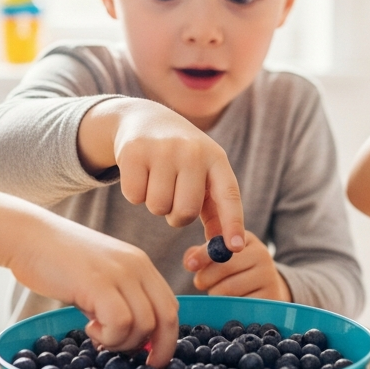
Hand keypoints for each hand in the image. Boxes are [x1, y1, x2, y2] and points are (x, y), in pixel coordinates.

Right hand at [8, 217, 178, 367]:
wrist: (27, 237)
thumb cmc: (57, 262)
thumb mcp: (99, 278)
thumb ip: (118, 301)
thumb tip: (132, 339)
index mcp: (140, 265)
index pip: (169, 307)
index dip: (166, 338)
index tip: (150, 356)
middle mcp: (137, 267)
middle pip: (166, 318)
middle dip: (157, 349)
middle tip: (133, 360)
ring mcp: (120, 273)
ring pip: (144, 325)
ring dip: (122, 342)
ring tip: (97, 333)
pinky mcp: (99, 282)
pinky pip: (120, 322)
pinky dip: (108, 335)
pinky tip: (89, 327)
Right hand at [99, 99, 245, 252]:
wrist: (145, 119)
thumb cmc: (181, 158)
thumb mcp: (204, 173)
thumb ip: (217, 209)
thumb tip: (228, 249)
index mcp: (216, 158)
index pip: (229, 195)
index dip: (233, 223)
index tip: (235, 248)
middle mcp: (192, 151)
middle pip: (186, 211)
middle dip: (178, 217)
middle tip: (173, 200)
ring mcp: (162, 149)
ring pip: (158, 207)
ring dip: (156, 204)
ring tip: (157, 182)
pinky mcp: (134, 152)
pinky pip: (134, 197)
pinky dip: (136, 194)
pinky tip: (141, 174)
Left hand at [182, 230, 292, 302]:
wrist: (266, 287)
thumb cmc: (235, 270)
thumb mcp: (221, 256)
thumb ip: (202, 254)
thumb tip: (189, 260)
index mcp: (246, 239)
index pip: (221, 245)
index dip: (203, 255)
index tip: (189, 266)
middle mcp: (261, 254)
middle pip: (224, 267)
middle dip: (205, 278)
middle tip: (200, 283)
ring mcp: (268, 276)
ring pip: (229, 288)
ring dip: (215, 293)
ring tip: (217, 292)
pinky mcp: (270, 297)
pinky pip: (239, 304)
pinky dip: (228, 306)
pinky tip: (229, 303)